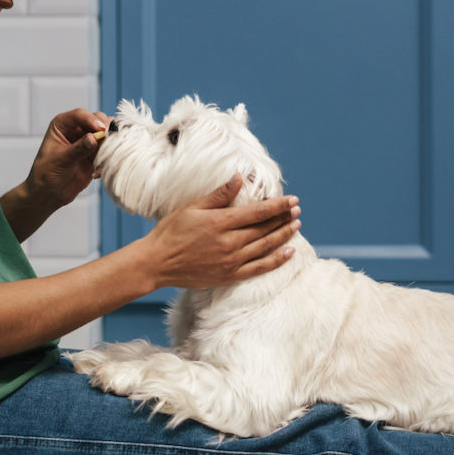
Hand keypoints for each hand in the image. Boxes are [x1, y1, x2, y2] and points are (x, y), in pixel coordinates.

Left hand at [24, 108, 110, 211]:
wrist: (49, 194)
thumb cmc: (46, 174)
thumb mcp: (61, 160)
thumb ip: (78, 148)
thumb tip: (94, 137)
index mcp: (62, 125)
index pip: (80, 115)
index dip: (91, 120)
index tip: (101, 130)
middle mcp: (76, 129)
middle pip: (98, 120)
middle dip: (105, 130)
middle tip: (109, 141)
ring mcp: (88, 141)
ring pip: (107, 134)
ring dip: (109, 144)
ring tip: (106, 157)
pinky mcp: (96, 154)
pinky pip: (109, 151)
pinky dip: (108, 159)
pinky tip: (97, 173)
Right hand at [141, 175, 301, 290]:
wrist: (156, 263)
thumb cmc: (171, 232)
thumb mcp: (192, 207)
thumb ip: (218, 195)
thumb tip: (238, 179)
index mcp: (220, 222)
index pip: (258, 212)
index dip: (278, 205)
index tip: (293, 200)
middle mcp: (229, 242)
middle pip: (265, 228)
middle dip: (283, 218)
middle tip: (297, 211)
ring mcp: (231, 261)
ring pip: (265, 247)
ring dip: (284, 236)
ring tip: (296, 226)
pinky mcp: (229, 276)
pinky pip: (259, 268)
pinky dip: (276, 260)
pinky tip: (289, 252)